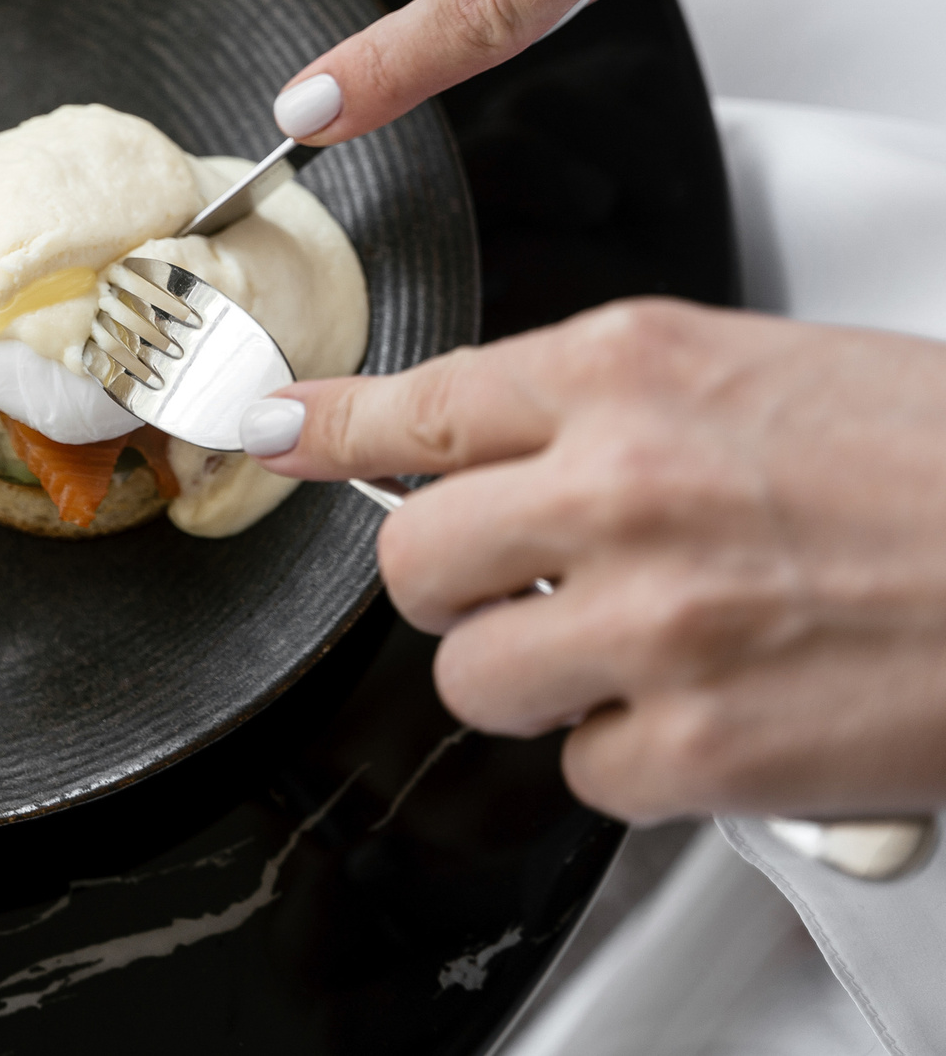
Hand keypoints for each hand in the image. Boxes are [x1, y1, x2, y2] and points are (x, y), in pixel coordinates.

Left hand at [241, 300, 945, 821]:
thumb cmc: (945, 461)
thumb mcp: (759, 372)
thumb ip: (606, 406)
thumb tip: (484, 444)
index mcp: (632, 372)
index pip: (415, 405)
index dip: (323, 427)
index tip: (265, 431)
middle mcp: (621, 488)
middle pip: (409, 559)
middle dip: (450, 582)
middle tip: (520, 585)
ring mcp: (654, 621)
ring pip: (473, 676)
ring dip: (537, 675)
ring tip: (647, 648)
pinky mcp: (702, 744)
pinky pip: (586, 770)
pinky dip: (639, 756)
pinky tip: (718, 708)